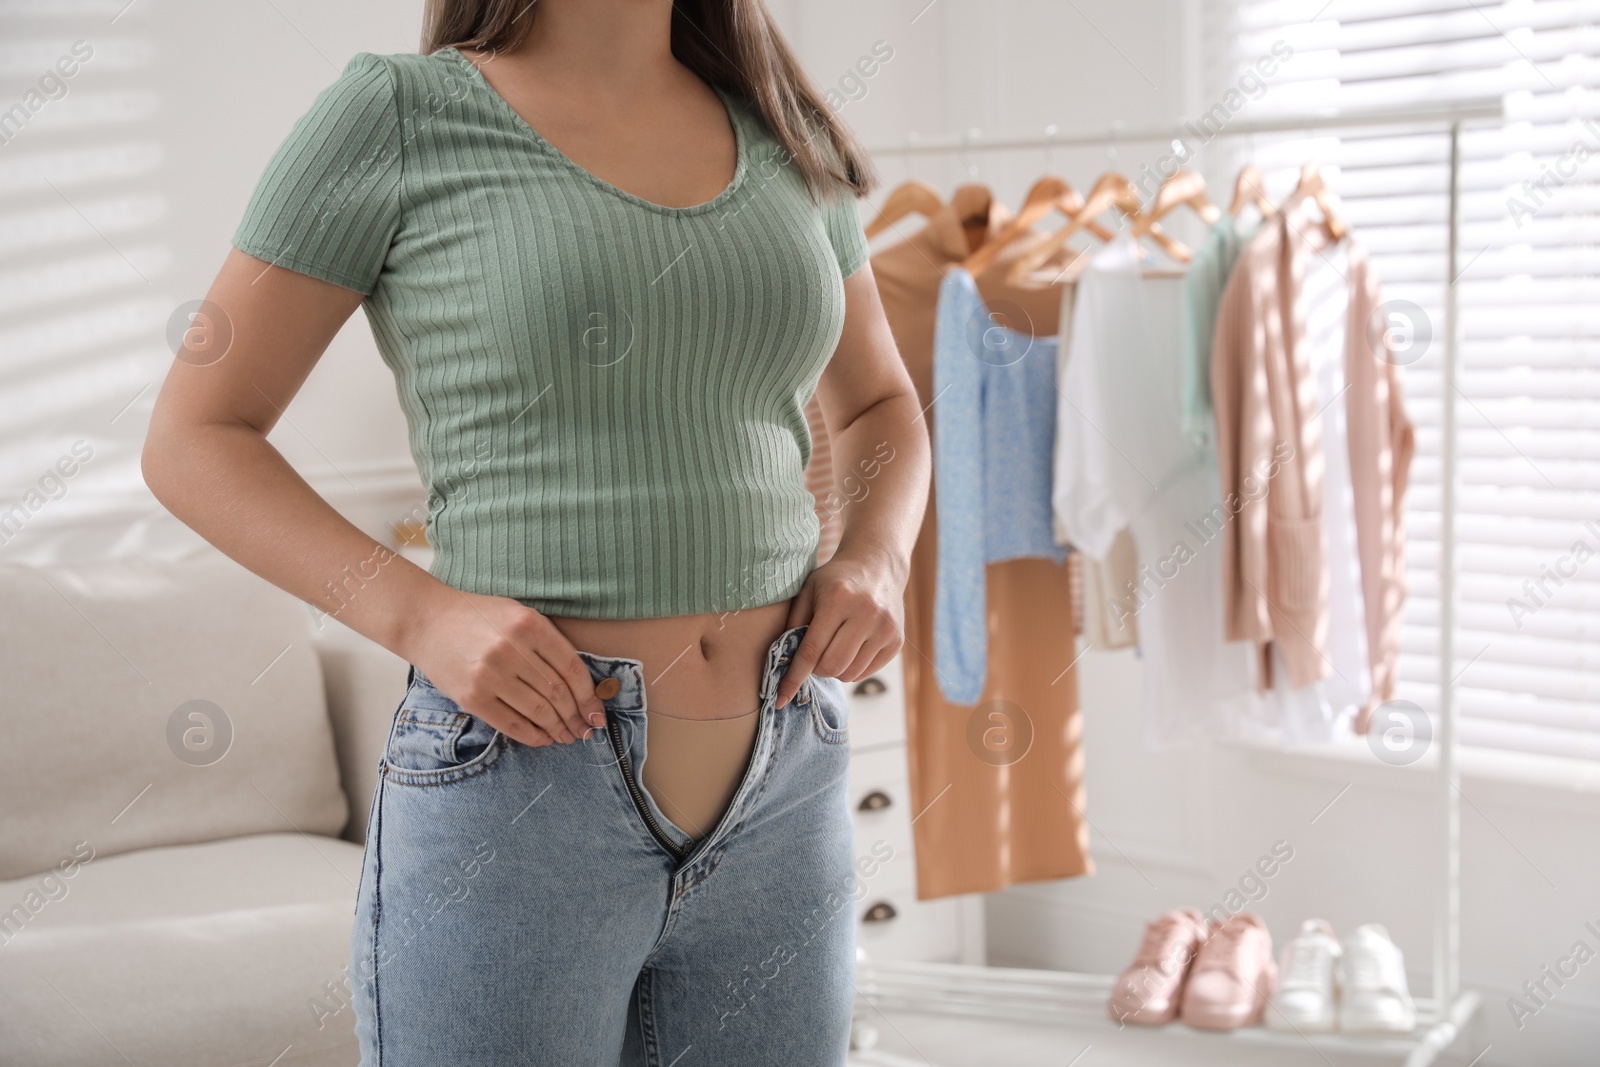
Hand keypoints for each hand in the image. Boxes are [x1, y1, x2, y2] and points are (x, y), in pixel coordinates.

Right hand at [404, 589, 606, 746]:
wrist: (426, 621)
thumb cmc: (479, 617)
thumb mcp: (518, 614)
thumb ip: (547, 642)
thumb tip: (579, 685)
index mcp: (529, 625)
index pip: (571, 668)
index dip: (589, 695)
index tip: (597, 711)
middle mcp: (511, 649)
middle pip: (557, 693)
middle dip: (577, 716)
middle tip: (586, 729)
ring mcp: (490, 674)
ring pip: (538, 711)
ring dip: (558, 729)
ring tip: (568, 736)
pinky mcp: (472, 697)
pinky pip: (511, 724)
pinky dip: (532, 736)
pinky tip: (544, 739)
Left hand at [775, 550, 905, 706]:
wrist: (878, 567)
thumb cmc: (835, 581)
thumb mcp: (808, 591)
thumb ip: (792, 624)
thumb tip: (782, 663)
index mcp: (838, 599)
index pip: (811, 650)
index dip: (793, 678)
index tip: (779, 699)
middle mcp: (866, 614)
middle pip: (831, 667)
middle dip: (816, 669)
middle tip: (814, 654)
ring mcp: (885, 629)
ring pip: (849, 674)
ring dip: (834, 669)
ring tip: (834, 647)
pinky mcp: (897, 641)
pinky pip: (865, 673)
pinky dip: (852, 668)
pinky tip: (852, 647)